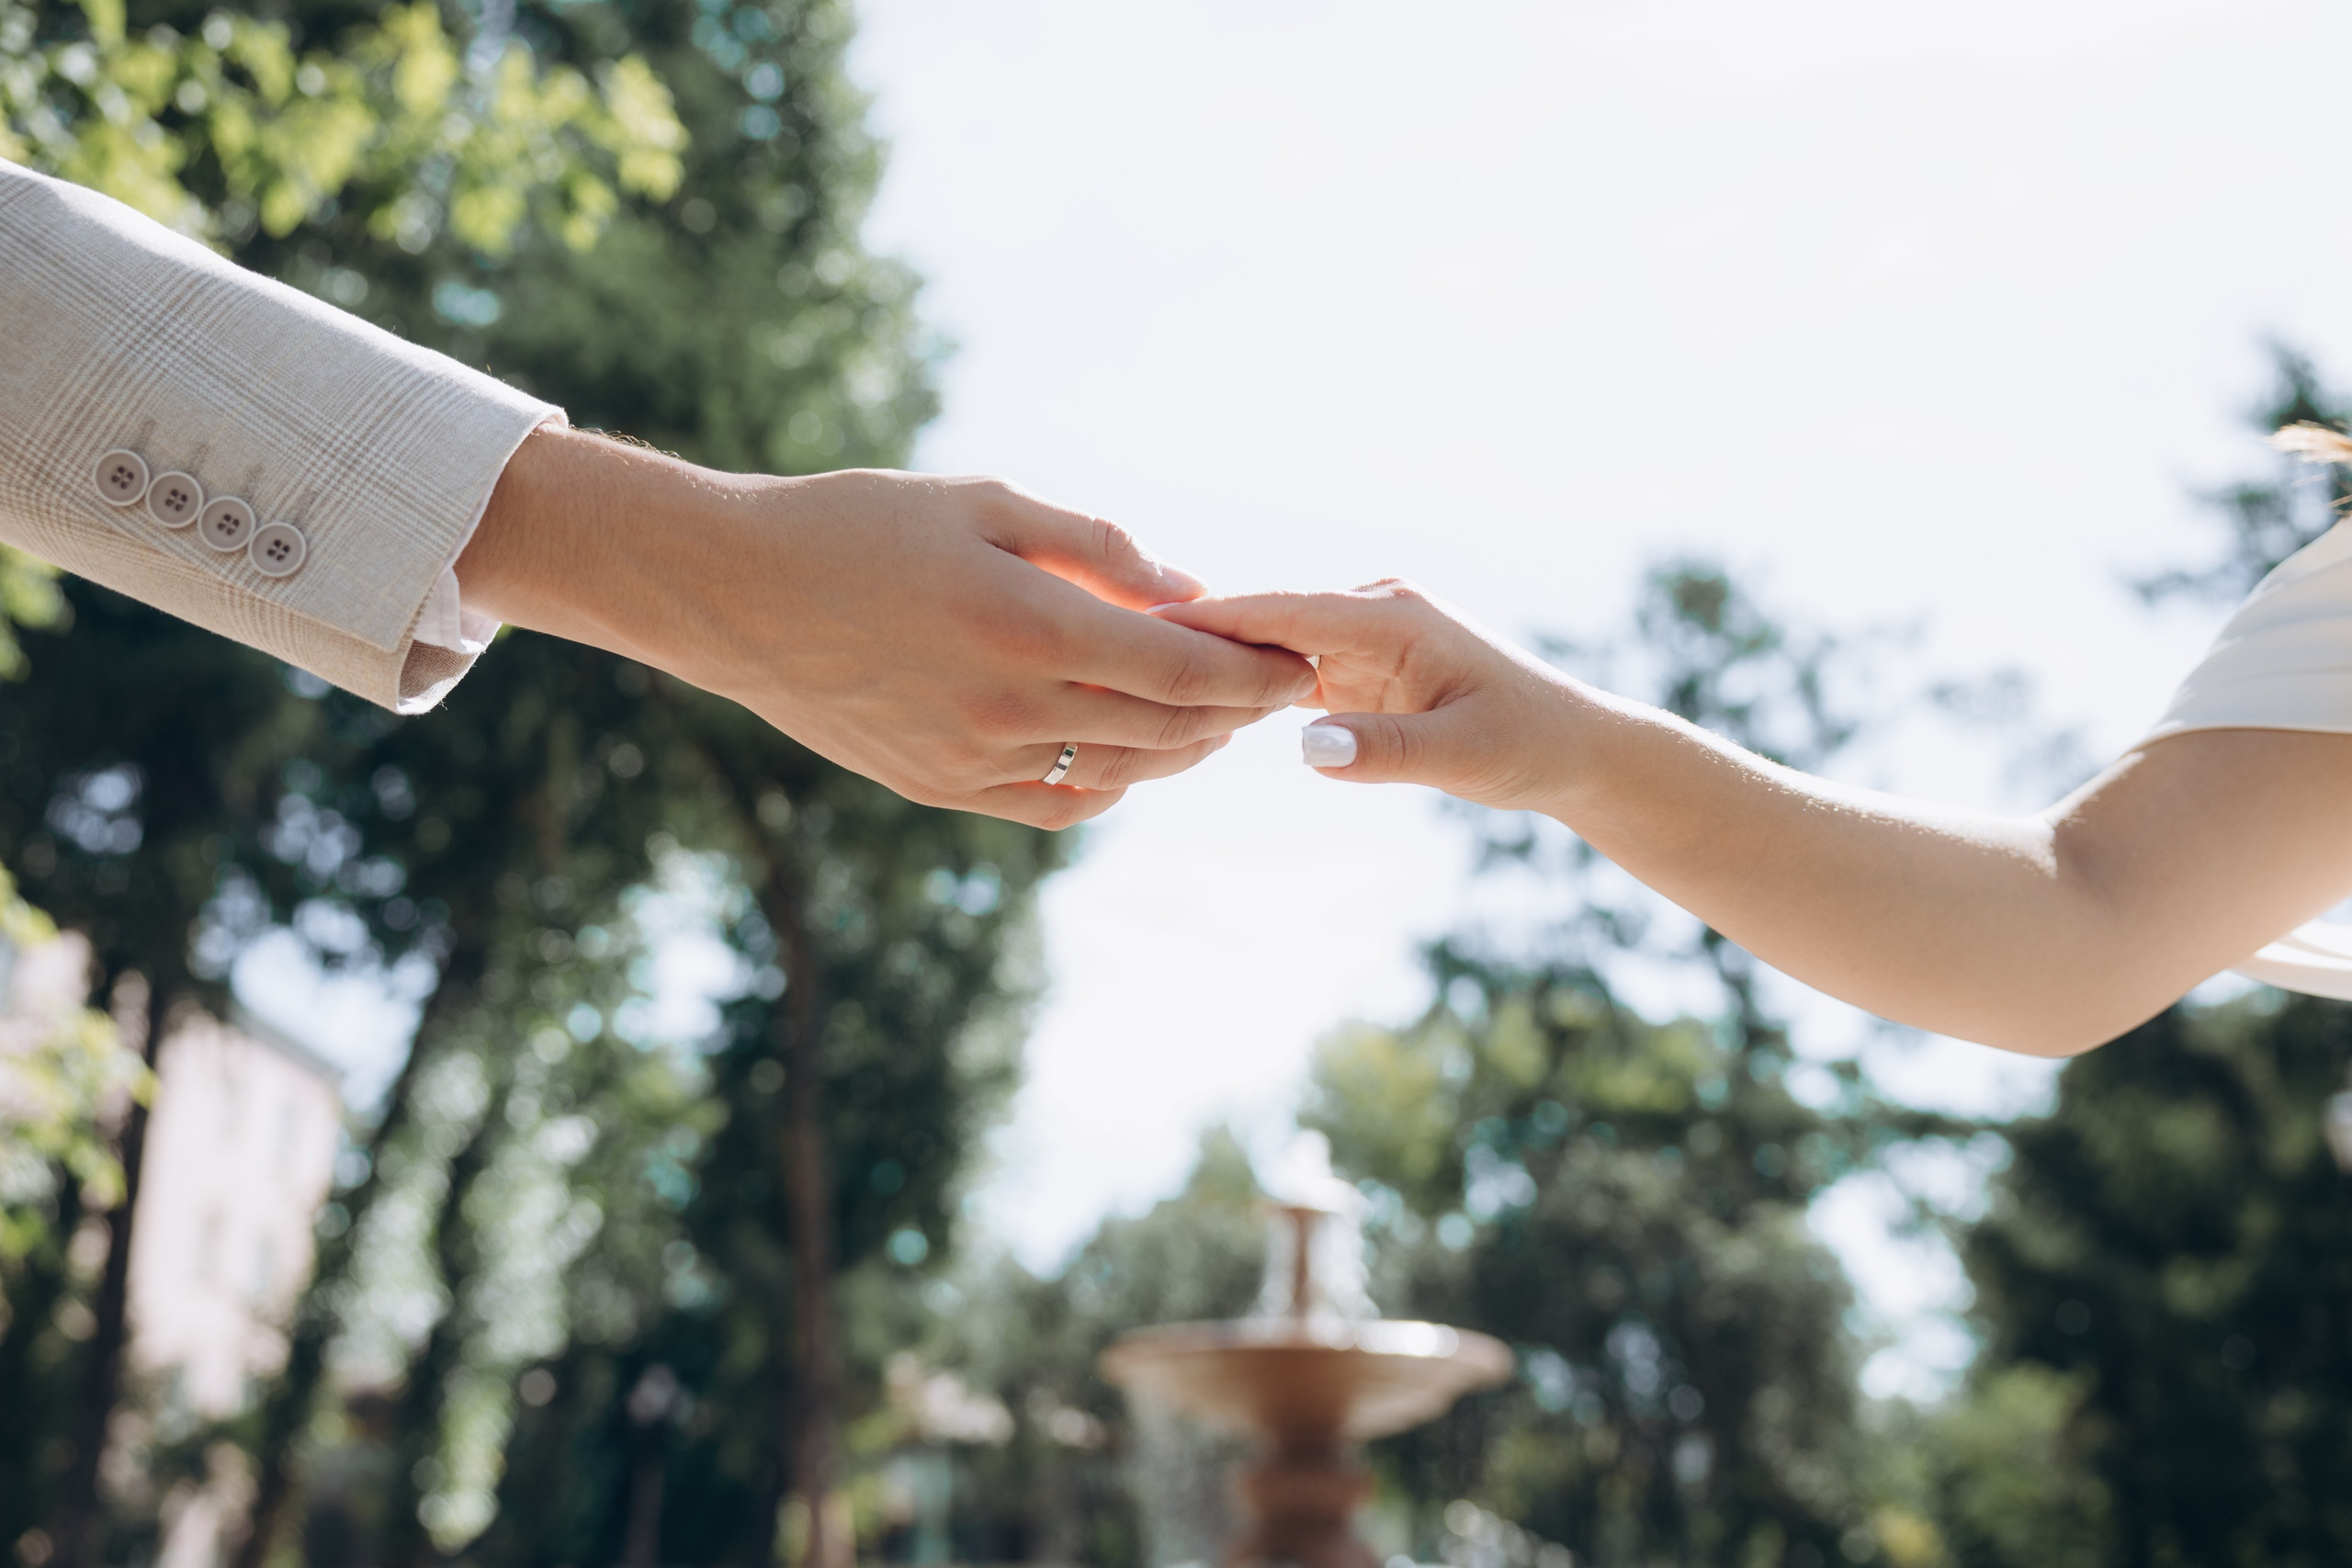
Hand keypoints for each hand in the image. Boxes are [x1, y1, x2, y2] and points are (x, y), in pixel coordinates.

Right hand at [458, 425, 1316, 826]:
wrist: (734, 593)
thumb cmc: (859, 524)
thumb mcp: (982, 501)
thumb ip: (1092, 543)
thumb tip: (1185, 588)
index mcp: (1029, 622)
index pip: (1183, 667)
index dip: (1254, 670)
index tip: (1297, 659)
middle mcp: (1009, 705)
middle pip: (1165, 728)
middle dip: (1236, 711)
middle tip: (1277, 687)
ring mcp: (973, 759)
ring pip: (1119, 771)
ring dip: (1182, 750)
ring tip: (1217, 721)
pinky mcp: (938, 788)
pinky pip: (1054, 803)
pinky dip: (1111, 785)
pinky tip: (1134, 758)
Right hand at [1154, 579, 1583, 811]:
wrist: (1572, 748)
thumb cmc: (1528, 745)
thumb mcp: (1466, 757)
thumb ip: (1385, 750)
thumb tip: (1305, 743)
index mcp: (1392, 615)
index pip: (1279, 610)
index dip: (1206, 619)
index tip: (1135, 626)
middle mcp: (1367, 612)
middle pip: (1257, 621)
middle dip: (1186, 639)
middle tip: (1099, 656)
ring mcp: (1355, 637)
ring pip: (1261, 647)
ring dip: (1203, 665)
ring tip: (1119, 681)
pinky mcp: (1351, 668)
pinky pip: (1279, 673)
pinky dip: (1235, 687)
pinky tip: (1176, 704)